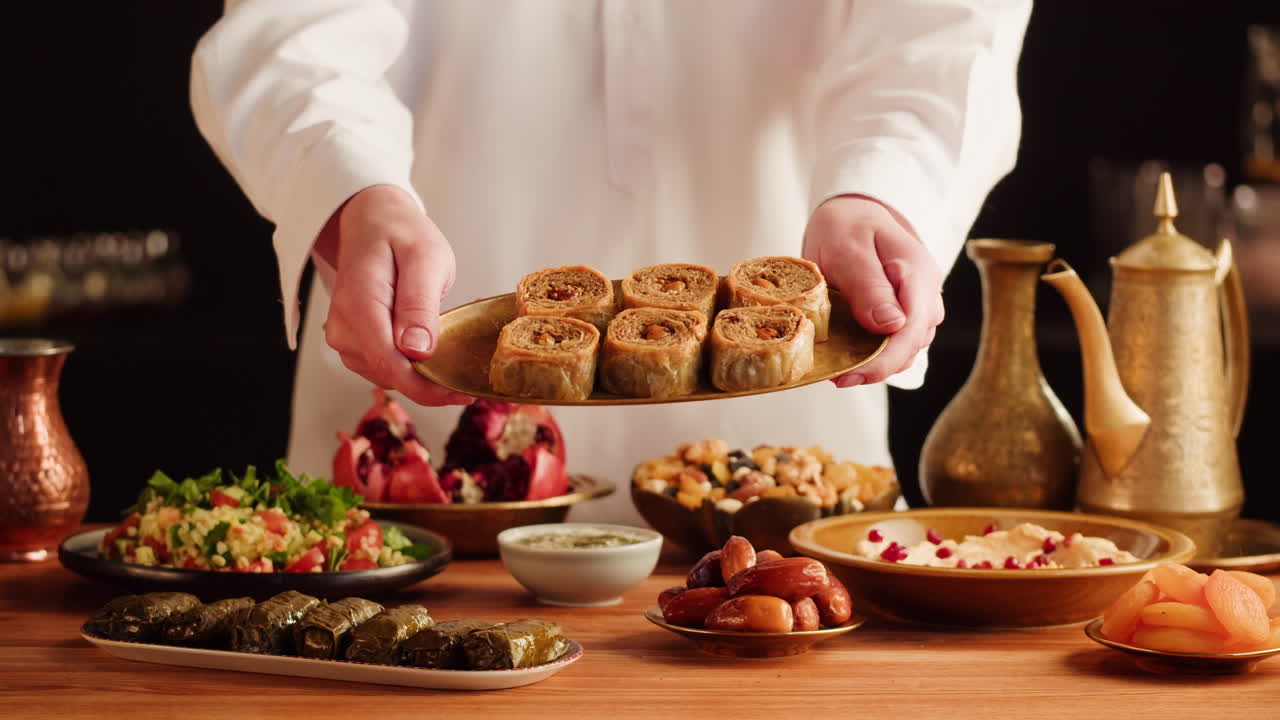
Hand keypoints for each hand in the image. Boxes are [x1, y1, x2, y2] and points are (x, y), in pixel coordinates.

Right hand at [314, 184, 470, 405]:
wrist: (373, 223)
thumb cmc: (401, 235)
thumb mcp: (425, 257)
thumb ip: (419, 303)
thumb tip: (417, 350)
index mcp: (359, 303)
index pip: (389, 364)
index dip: (428, 387)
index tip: (462, 393)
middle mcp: (343, 327)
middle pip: (390, 375)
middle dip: (430, 381)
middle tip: (470, 371)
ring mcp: (345, 338)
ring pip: (389, 377)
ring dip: (423, 375)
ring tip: (453, 353)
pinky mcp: (354, 344)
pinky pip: (386, 368)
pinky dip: (412, 366)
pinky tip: (432, 350)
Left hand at [802, 194, 944, 386]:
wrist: (854, 212)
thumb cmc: (848, 224)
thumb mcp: (849, 248)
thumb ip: (869, 285)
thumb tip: (891, 326)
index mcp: (917, 275)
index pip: (911, 331)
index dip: (882, 361)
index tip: (847, 375)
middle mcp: (926, 294)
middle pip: (911, 346)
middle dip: (876, 367)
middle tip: (836, 376)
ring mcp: (918, 305)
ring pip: (905, 349)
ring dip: (875, 362)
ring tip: (839, 367)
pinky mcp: (905, 312)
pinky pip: (896, 342)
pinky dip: (874, 352)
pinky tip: (849, 354)